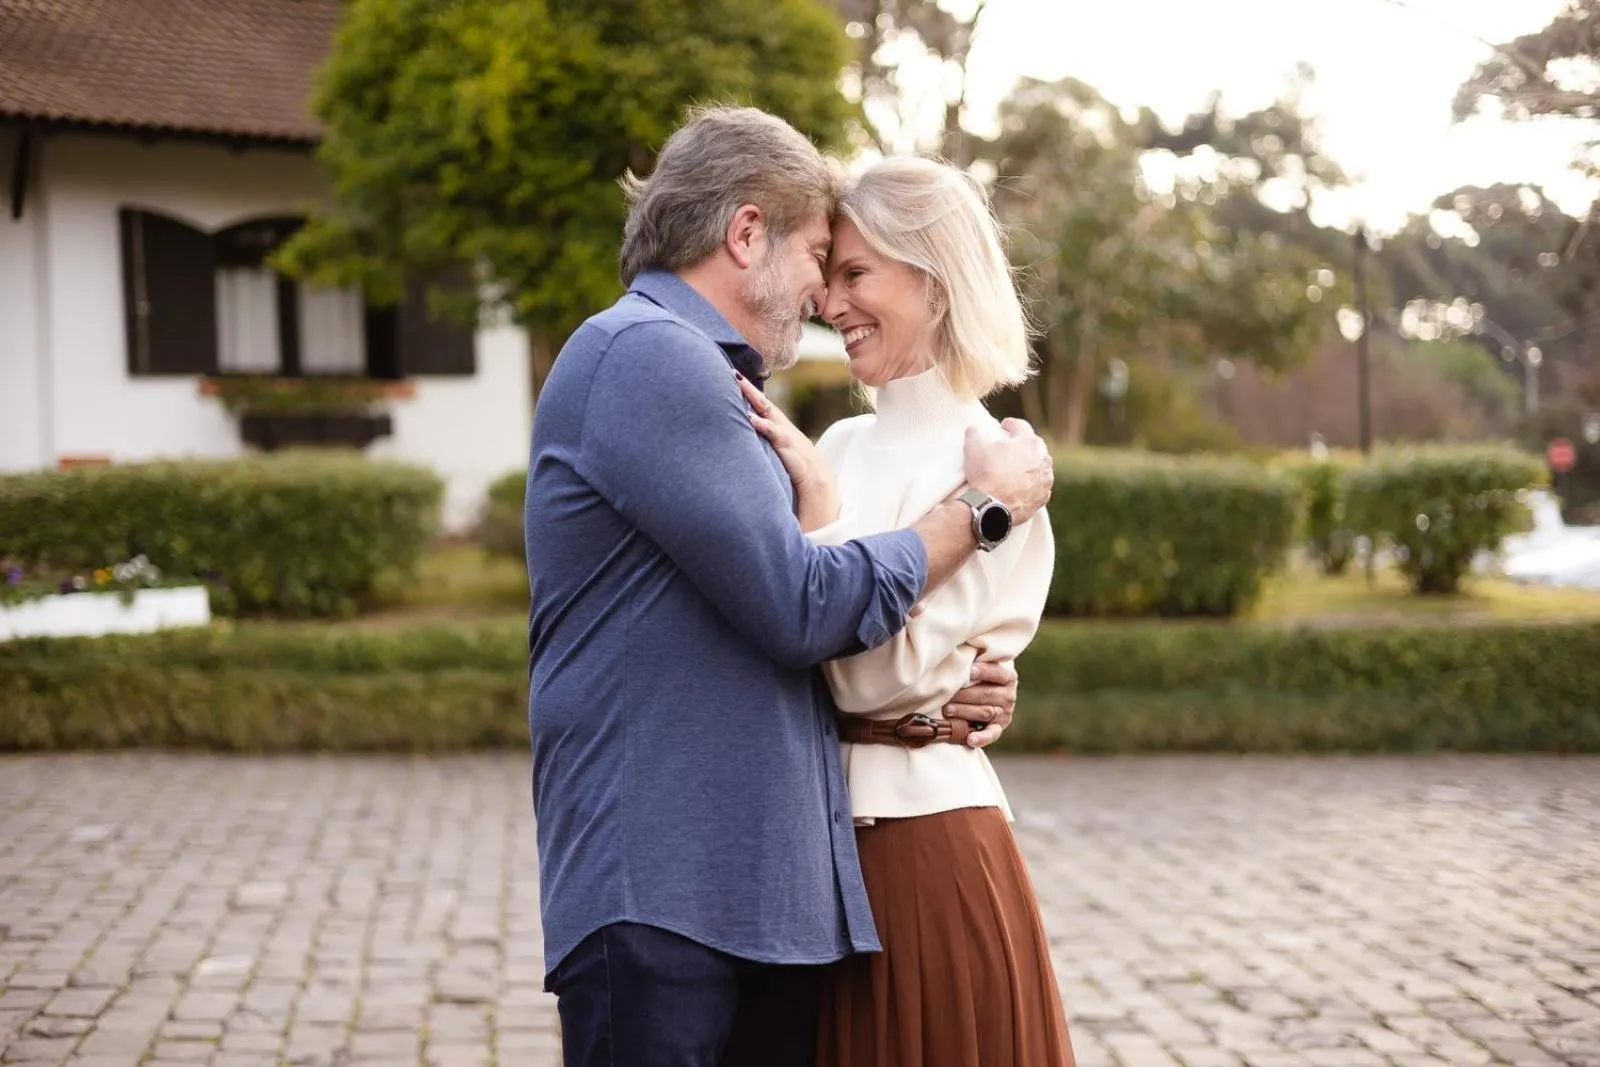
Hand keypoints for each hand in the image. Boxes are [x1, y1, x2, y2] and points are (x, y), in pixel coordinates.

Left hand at [738, 373, 838, 530]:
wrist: (826, 500)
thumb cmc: (799, 485)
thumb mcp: (780, 465)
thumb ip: (767, 455)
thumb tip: (745, 451)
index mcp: (785, 436)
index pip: (765, 411)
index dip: (750, 395)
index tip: (733, 379)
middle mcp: (789, 435)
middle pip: (767, 407)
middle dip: (749, 390)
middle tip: (731, 372)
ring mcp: (794, 445)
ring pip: (772, 418)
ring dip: (755, 401)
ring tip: (739, 386)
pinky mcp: (797, 457)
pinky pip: (779, 440)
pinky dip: (765, 427)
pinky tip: (751, 419)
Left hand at [943, 658, 1016, 749]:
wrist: (989, 693)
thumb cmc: (978, 676)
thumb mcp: (981, 665)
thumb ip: (974, 660)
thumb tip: (955, 652)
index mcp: (1008, 677)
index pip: (997, 673)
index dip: (983, 671)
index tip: (968, 671)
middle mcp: (1009, 695)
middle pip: (987, 694)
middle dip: (966, 695)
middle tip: (947, 695)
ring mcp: (1005, 713)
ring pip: (985, 712)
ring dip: (965, 712)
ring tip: (947, 710)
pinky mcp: (999, 728)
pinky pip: (992, 734)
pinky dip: (982, 738)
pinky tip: (970, 740)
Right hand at [963, 418, 1052, 524]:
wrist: (991, 508)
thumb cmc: (986, 474)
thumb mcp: (974, 445)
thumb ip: (976, 431)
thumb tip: (976, 430)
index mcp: (1030, 441)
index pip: (1020, 426)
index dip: (1009, 424)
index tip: (1003, 426)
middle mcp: (1043, 459)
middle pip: (1032, 446)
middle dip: (1021, 445)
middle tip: (1007, 449)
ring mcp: (1045, 480)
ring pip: (1037, 467)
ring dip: (1027, 465)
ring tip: (1013, 470)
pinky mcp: (1042, 498)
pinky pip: (1037, 486)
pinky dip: (1029, 485)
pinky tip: (1017, 487)